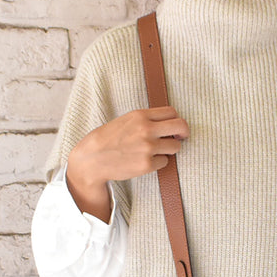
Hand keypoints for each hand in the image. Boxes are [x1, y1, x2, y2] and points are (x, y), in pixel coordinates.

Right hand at [66, 106, 189, 221]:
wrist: (92, 159)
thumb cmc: (109, 139)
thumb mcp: (126, 121)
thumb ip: (146, 120)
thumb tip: (170, 124)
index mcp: (140, 115)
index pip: (172, 112)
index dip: (176, 120)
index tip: (176, 127)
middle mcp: (146, 130)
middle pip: (181, 126)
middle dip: (184, 133)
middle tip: (181, 138)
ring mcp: (148, 147)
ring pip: (175, 147)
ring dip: (169, 150)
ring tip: (155, 151)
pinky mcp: (147, 164)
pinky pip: (164, 162)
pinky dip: (158, 162)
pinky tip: (144, 161)